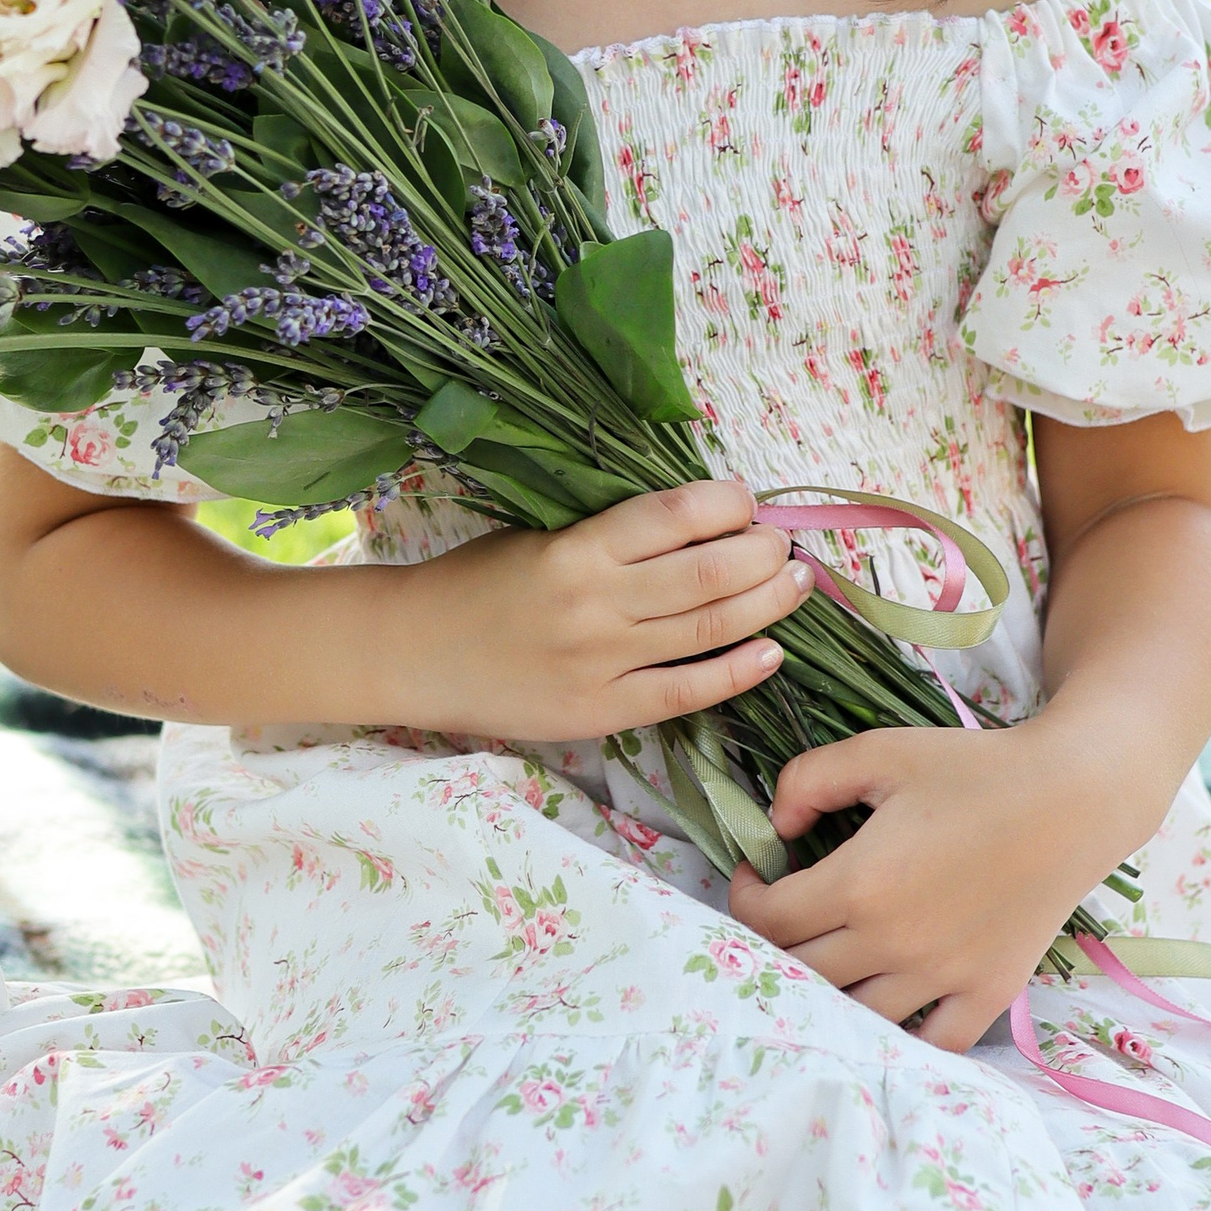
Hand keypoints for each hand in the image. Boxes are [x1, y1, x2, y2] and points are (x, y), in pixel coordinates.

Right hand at [395, 480, 812, 743]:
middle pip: (707, 573)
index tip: (747, 500)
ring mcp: (601, 661)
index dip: (727, 504)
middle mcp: (595, 603)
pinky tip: (772, 652)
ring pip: (707, 629)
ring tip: (796, 582)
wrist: (414, 652)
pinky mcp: (601, 711)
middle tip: (785, 543)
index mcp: (577, 547)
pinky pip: (685, 692)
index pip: (675, 515)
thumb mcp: (537, 534)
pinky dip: (736, 672)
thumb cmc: (475, 582)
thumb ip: (609, 532)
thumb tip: (698, 520)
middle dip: (761, 553)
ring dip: (766, 604)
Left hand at [727, 716, 1130, 1052]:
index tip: (755, 875)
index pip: (768, 920)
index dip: (744, 898)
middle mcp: (895, 944)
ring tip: (831, 956)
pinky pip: (933, 1044)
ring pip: (855, 1017)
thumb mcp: (880, 752)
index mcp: (860, 885)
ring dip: (830, 991)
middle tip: (785, 915)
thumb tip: (776, 826)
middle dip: (777, 943)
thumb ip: (809, 779)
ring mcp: (943, 977)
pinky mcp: (987, 993)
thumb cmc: (974, 769)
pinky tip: (891, 1001)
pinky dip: (905, 1035)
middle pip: (801, 974)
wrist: (1073, 797)